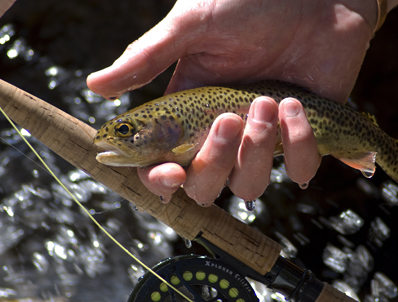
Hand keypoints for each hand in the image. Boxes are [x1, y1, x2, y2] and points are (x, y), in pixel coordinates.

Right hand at [87, 0, 378, 204]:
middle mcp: (224, 132)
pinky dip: (299, 144)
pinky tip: (295, 105)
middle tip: (228, 119)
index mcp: (190, 111)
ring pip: (251, 186)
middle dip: (214, 164)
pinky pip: (301, 168)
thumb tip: (93, 87)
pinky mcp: (304, 136)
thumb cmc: (250, 1)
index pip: (165, 164)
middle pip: (206, 187)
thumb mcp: (193, 25)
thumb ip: (147, 59)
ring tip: (267, 102)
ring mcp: (265, 138)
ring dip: (257, 151)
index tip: (169, 176)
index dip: (160, 182)